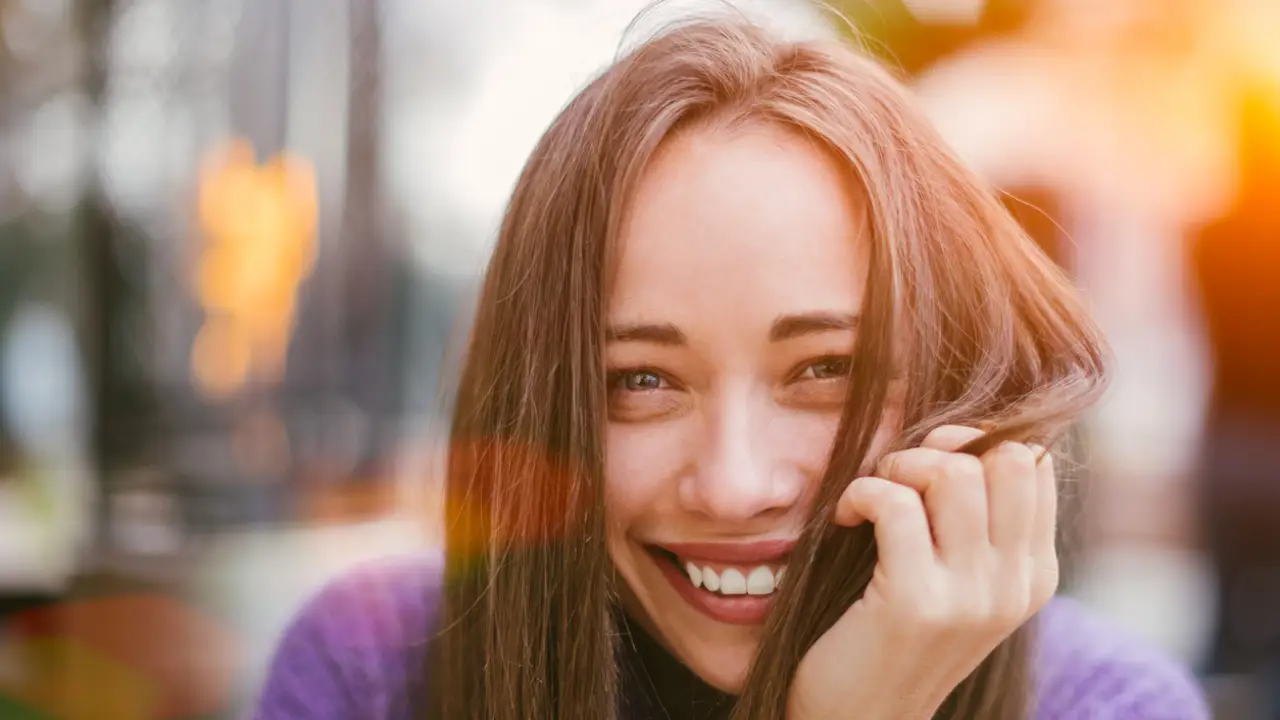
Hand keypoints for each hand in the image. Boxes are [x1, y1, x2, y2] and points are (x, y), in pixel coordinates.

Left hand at [787, 425, 1057, 719]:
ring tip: (872, 496)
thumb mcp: (956, 581)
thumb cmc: (894, 636)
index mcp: (1034, 574)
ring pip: (951, 472)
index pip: (1034, 463)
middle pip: (1004, 456)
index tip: (928, 469)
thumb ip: (974, 522)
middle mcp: (1015, 585)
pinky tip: (846, 519)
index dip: (974, 442)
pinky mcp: (916, 604)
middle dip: (940, 446)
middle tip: (899, 477)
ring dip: (897, 467)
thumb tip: (961, 433)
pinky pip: (893, 503)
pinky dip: (860, 494)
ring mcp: (971, 597)